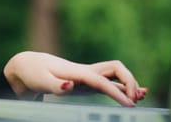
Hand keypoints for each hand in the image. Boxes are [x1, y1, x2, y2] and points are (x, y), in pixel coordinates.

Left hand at [3, 51, 146, 106]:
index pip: (102, 80)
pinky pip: (110, 81)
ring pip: (116, 73)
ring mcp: (88, 74)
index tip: (130, 105)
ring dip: (129, 82)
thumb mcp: (40, 81)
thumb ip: (55, 85)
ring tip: (142, 97)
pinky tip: (133, 95)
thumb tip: (70, 85)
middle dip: (129, 81)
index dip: (117, 92)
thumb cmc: (34, 73)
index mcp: (77, 71)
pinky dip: (122, 86)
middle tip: (134, 100)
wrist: (28, 65)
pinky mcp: (87, 80)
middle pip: (116, 68)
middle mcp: (86, 71)